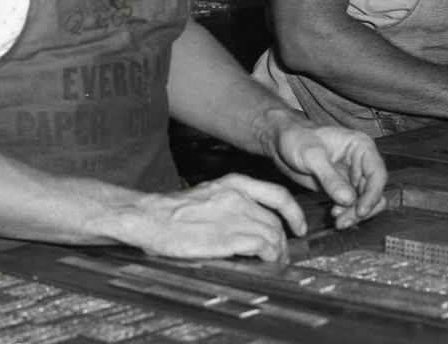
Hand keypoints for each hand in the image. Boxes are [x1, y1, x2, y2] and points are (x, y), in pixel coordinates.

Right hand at [126, 174, 306, 262]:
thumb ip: (229, 204)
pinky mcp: (228, 235)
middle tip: (280, 257)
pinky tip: (263, 264)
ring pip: (272, 234)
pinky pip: (262, 246)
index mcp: (233, 183)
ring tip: (273, 265)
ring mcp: (235, 215)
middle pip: (276, 220)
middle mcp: (238, 196)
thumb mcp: (207, 196)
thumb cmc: (171, 212)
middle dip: (283, 241)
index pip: (277, 194)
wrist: (149, 217)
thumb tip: (247, 223)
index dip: (293, 213)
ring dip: (277, 253)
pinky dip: (268, 257)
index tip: (298, 227)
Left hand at [265, 115, 388, 228]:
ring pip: (365, 200)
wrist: (281, 141)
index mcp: (360, 146)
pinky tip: (334, 214)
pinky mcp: (341, 187)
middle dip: (363, 208)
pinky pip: (352, 204)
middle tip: (344, 220)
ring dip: (355, 214)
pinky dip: (347, 212)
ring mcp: (352, 176)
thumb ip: (330, 178)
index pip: (377, 174)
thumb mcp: (311, 156)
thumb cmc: (296, 138)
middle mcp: (361, 162)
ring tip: (338, 221)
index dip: (373, 194)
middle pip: (374, 191)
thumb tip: (349, 200)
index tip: (361, 211)